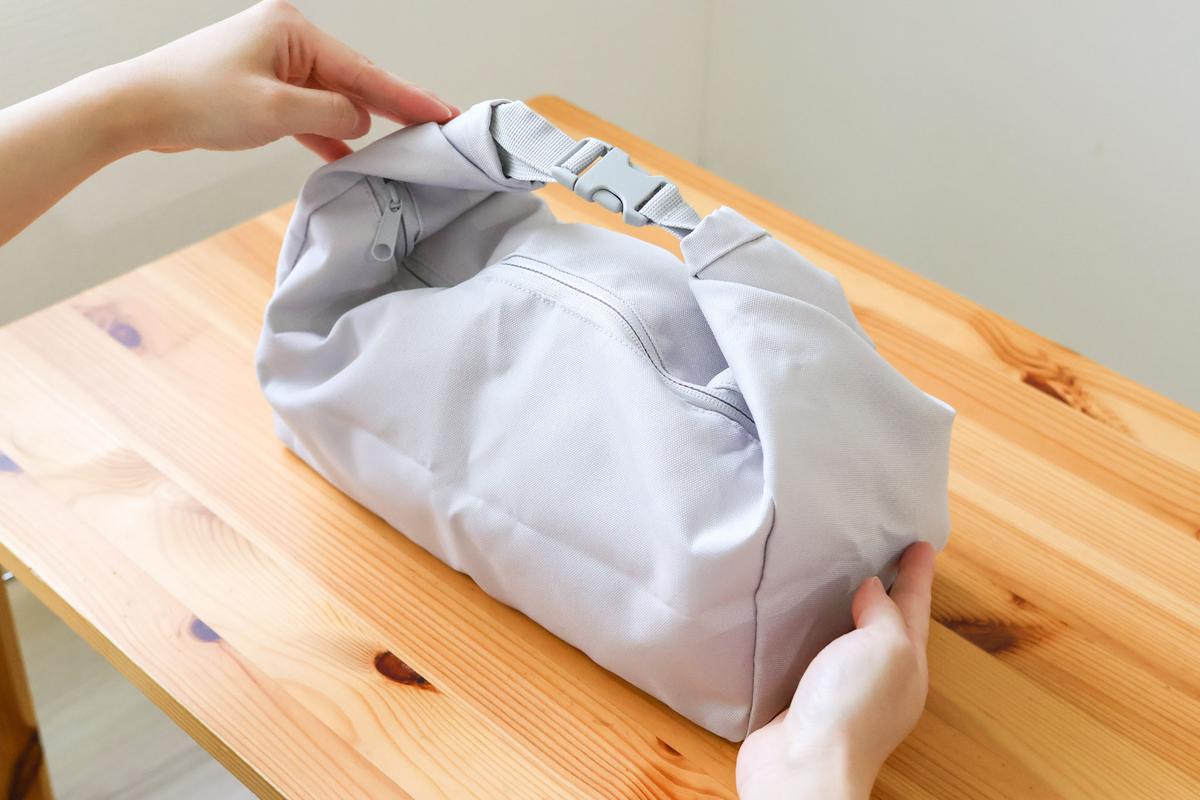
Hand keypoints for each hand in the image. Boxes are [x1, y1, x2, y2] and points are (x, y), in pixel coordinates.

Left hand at [0, 0, 457, 243]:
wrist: (138, 108)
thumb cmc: (196, 100)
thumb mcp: (275, 111)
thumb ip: (330, 114)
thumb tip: (362, 119)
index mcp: (294, 32)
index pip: (365, 71)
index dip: (409, 97)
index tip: (447, 112)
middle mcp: (289, 41)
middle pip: (356, 80)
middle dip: (394, 107)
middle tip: (440, 126)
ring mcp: (276, 64)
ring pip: (334, 99)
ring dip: (361, 124)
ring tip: (406, 145)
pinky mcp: (264, 89)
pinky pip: (310, 112)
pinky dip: (329, 133)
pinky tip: (353, 154)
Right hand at [736, 542, 935, 799]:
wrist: (802, 765)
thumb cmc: (850, 707)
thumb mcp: (883, 645)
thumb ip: (882, 612)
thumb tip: (872, 590)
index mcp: (907, 664)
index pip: (915, 606)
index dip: (917, 573)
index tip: (920, 543)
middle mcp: (879, 678)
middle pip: (888, 624)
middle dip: (889, 591)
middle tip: (884, 556)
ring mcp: (842, 691)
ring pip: (851, 639)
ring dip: (849, 612)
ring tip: (841, 582)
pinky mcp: (805, 699)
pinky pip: (816, 655)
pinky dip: (815, 634)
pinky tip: (802, 625)